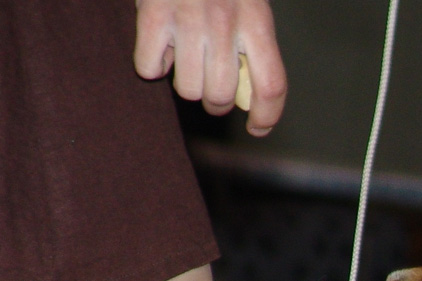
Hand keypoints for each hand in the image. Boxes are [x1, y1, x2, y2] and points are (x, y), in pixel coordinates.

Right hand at [134, 0, 286, 136]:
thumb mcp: (249, 4)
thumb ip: (253, 46)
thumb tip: (248, 98)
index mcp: (257, 20)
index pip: (271, 86)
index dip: (266, 116)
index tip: (257, 128)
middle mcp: (225, 21)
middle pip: (222, 95)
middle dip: (216, 103)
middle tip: (210, 90)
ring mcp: (187, 17)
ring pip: (187, 89)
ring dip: (185, 83)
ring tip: (184, 58)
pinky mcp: (152, 14)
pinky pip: (149, 68)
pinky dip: (151, 64)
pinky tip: (160, 44)